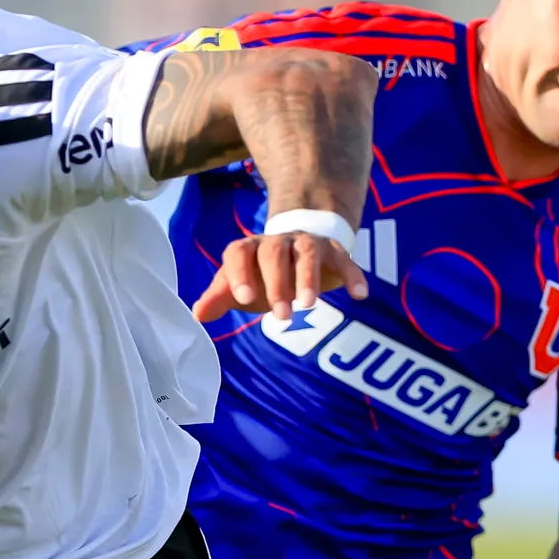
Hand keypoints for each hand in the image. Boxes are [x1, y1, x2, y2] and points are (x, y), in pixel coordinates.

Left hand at [190, 225, 369, 323]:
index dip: (240, 273)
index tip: (243, 298)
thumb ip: (221, 297)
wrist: (297, 251)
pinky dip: (353, 275)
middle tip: (281, 316)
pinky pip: (345, 260)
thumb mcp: (241, 287)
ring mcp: (307, 244)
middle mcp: (278, 242)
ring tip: (309, 304)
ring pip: (307, 253)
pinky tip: (360, 295)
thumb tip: (199, 313)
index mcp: (250, 248)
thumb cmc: (263, 275)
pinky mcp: (335, 252)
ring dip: (308, 277)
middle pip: (274, 254)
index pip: (239, 253)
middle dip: (277, 284)